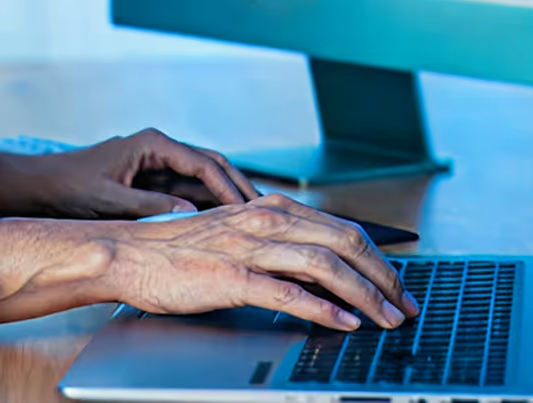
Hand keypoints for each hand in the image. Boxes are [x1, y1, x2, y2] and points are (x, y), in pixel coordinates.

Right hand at [0, 194, 419, 330]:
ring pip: (326, 264)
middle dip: (385, 276)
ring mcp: (249, 247)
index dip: (378, 258)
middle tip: (406, 305)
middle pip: (346, 241)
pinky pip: (288, 292)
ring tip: (387, 318)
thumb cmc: (177, 252)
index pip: (342, 227)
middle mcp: (265, 220)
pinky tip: (344, 323)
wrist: (127, 255)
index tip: (398, 284)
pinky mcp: (231, 276)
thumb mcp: (236, 238)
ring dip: (366, 294)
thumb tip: (321, 271)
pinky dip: (324, 308)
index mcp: (270, 209)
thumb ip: (277, 248)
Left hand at [28, 128, 260, 218]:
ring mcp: (158, 165)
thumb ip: (151, 206)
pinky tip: (223, 224)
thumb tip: (189, 213)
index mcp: (153, 143)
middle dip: (238, 188)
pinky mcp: (153, 181)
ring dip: (226, 198)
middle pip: (212, 166)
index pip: (204, 163)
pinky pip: (188, 191)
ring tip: (252, 221)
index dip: (229, 188)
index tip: (247, 210)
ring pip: (204, 180)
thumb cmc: (69, 188)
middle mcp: (160, 149)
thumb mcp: (111, 200)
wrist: (41, 188)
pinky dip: (207, 206)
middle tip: (264, 212)